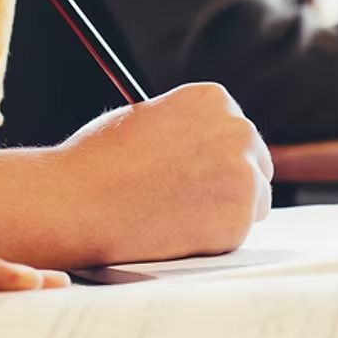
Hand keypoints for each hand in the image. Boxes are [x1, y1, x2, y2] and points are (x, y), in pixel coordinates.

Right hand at [51, 83, 272, 264]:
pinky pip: (239, 232)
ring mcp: (243, 175)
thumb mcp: (144, 117)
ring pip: (255, 198)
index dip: (217, 152)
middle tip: (196, 198)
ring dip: (228, 209)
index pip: (235, 127)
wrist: (82, 201)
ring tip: (181, 215)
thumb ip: (181, 126)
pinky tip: (179, 232)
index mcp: (213, 99)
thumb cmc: (99, 160)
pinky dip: (216, 238)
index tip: (200, 168)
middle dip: (230, 180)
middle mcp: (237, 131)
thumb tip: (196, 144)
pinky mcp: (240, 219)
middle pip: (255, 160)